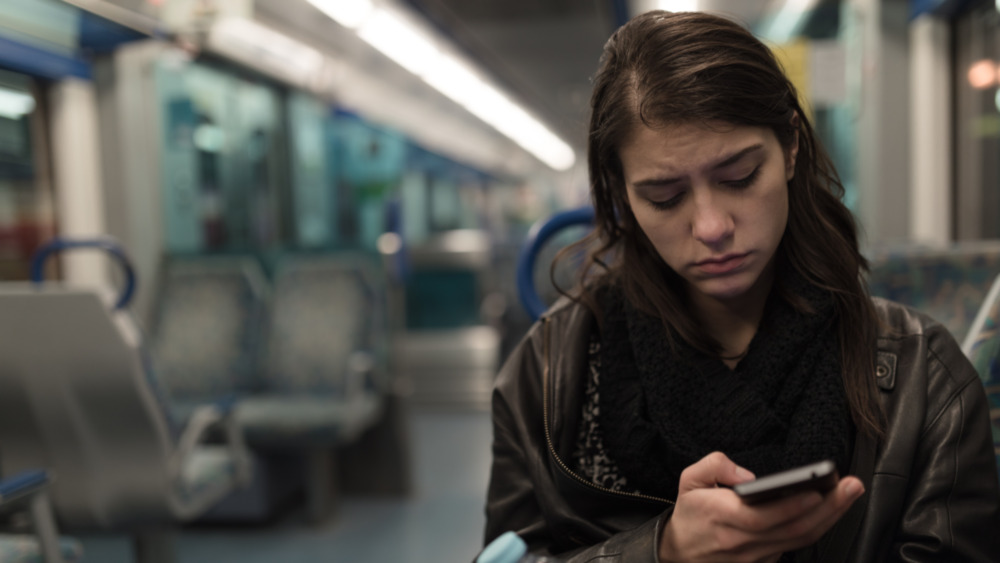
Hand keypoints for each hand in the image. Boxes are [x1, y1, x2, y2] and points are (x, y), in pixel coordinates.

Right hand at [657, 452, 864, 562]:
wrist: (679, 554)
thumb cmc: (689, 515)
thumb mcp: (689, 480)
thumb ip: (715, 465)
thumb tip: (748, 475)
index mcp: (720, 516)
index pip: (761, 516)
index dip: (791, 506)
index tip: (815, 491)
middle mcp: (740, 541)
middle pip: (792, 528)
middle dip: (827, 507)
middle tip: (851, 487)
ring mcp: (754, 556)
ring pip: (799, 540)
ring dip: (829, 518)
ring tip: (848, 496)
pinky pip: (795, 547)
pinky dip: (816, 529)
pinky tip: (831, 513)